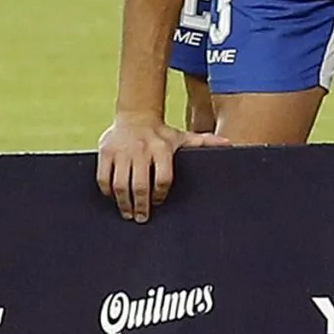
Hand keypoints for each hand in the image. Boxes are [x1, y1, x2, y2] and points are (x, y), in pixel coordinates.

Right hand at [96, 111, 226, 222]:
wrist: (135, 116)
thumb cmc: (162, 134)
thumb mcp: (183, 137)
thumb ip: (204, 142)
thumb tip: (230, 143)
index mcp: (163, 148)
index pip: (163, 178)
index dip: (161, 194)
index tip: (159, 203)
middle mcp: (142, 150)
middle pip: (140, 186)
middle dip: (141, 206)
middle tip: (142, 218)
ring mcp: (122, 151)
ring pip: (120, 185)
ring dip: (124, 203)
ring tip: (128, 213)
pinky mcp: (105, 152)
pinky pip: (103, 178)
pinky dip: (107, 191)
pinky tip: (113, 198)